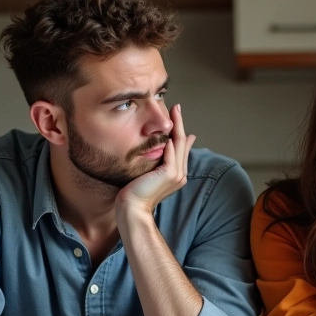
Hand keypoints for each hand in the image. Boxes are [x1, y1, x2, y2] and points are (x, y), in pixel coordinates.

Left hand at [116, 105, 195, 219]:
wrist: (133, 208)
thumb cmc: (135, 193)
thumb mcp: (147, 173)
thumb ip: (154, 162)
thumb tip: (158, 149)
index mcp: (176, 174)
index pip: (181, 148)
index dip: (180, 131)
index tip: (176, 117)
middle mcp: (180, 174)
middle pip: (182, 143)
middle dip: (179, 123)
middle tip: (177, 107)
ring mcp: (177, 175)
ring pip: (179, 144)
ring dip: (177, 126)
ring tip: (174, 111)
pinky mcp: (170, 174)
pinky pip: (172, 152)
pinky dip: (171, 139)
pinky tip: (167, 127)